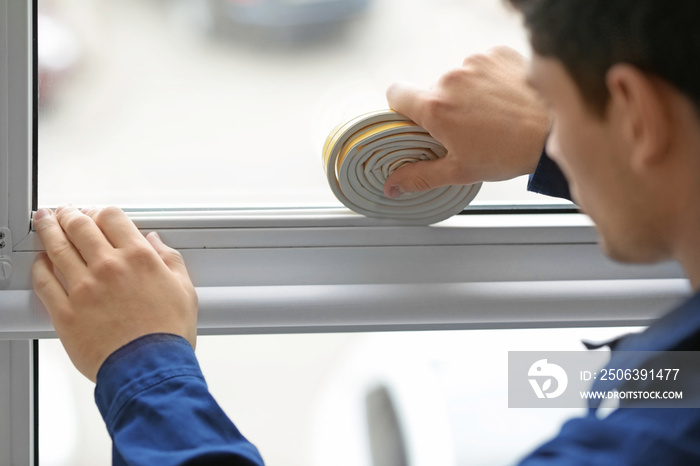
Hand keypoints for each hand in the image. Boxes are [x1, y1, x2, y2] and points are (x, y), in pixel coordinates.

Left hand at [32, 206, 197, 381]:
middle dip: (70, 214)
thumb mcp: (184, 290)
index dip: (101, 212)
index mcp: (139, 258)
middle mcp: (109, 267)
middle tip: (65, 212)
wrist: (149, 369)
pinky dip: (39, 266)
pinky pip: (44, 281)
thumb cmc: (168, 334)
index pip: (112, 217)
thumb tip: (156, 242)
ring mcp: (84, 288)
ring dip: (49, 229)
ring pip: (57, 247)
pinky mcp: (66, 312)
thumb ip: (169, 260)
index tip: (97, 215)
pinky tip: (40, 261)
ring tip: (44, 220)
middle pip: (80, 226)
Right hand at [384, 46, 550, 197]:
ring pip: (457, 78)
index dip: (402, 108)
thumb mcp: (459, 171)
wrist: (553, 130)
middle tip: (465, 130)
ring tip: (489, 116)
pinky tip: (502, 100)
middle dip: (443, 108)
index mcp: (436, 108)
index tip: (415, 120)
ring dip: (466, 94)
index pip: (396, 94)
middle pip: (432, 91)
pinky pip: (480, 66)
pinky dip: (486, 81)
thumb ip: (419, 176)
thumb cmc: (510, 152)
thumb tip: (392, 186)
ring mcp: (475, 64)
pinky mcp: (496, 54)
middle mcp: (451, 79)